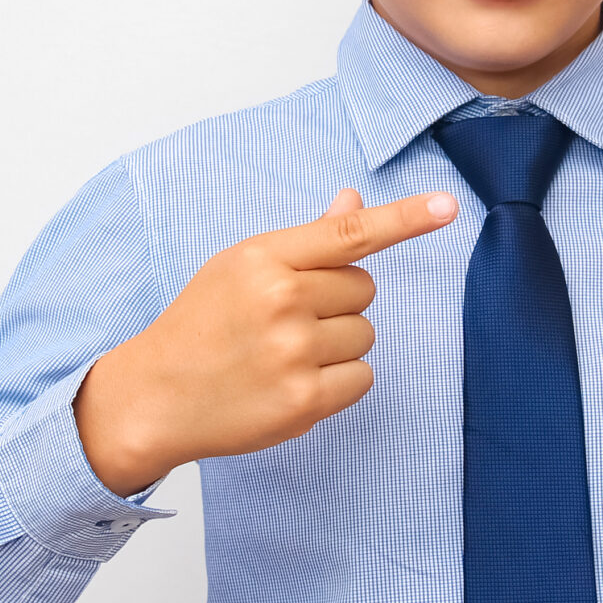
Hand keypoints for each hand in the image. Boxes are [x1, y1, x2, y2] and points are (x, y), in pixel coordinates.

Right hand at [74, 188, 458, 495]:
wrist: (154, 396)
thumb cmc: (201, 325)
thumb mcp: (240, 268)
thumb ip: (305, 241)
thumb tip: (353, 201)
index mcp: (263, 258)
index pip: (350, 233)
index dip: (404, 218)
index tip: (448, 206)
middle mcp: (281, 300)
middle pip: (364, 289)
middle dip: (337, 303)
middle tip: (285, 322)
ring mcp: (294, 352)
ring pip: (365, 334)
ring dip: (337, 344)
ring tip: (283, 354)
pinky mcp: (305, 400)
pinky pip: (362, 377)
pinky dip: (338, 382)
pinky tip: (293, 383)